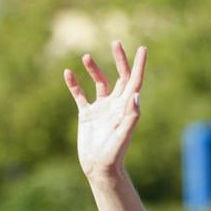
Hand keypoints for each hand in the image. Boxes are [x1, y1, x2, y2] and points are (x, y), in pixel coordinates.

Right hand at [64, 42, 146, 177]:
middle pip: (120, 77)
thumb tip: (136, 95)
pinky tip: (68, 72)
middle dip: (120, 60)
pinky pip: (80, 95)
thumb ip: (131, 116)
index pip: (135, 81)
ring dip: (94, 69)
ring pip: (99, 83)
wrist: (99, 167)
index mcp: (127, 107)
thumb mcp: (123, 135)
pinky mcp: (87, 114)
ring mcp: (101, 109)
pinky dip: (74, 84)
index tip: (143, 48)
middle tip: (116, 42)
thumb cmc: (114, 154)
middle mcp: (116, 105)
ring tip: (87, 56)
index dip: (139, 65)